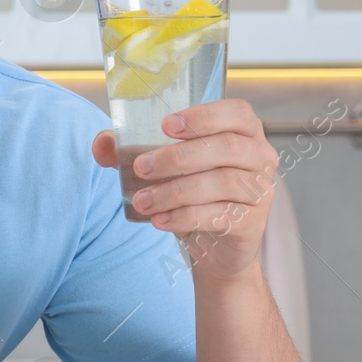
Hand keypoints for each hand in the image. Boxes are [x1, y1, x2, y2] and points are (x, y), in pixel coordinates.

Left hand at [90, 97, 278, 280]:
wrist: (217, 249)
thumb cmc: (194, 196)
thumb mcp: (165, 170)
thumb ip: (133, 152)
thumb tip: (101, 144)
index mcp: (244, 133)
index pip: (236, 113)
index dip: (203, 116)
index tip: (166, 126)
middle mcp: (260, 157)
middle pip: (225, 148)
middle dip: (177, 157)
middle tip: (141, 168)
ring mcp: (260, 191)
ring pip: (221, 183)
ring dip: (175, 192)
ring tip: (142, 201)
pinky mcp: (253, 223)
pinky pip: (220, 215)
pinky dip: (185, 217)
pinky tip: (160, 221)